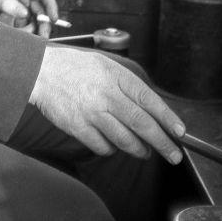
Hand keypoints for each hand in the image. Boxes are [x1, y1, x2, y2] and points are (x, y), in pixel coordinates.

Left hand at [0, 0, 58, 36]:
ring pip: (36, 21)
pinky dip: (26, 34)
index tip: (53, 18)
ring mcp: (23, 8)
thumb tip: (24, 14)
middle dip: (44, 24)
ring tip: (30, 39)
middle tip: (43, 37)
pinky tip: (21, 38)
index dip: (51, 4)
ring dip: (36, 31)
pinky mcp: (19, 19)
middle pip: (42, 10)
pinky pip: (27, 28)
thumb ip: (8, 4)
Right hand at [29, 45, 184, 161]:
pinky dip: (112, 150)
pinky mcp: (78, 128)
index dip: (168, 118)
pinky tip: (113, 145)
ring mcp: (92, 113)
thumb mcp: (104, 65)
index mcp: (115, 76)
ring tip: (145, 152)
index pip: (149, 100)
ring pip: (125, 140)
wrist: (40, 72)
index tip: (180, 132)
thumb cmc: (74, 68)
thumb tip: (151, 111)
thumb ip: (126, 85)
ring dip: (139, 150)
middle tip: (174, 155)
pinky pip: (103, 147)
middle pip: (142, 125)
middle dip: (163, 143)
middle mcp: (106, 95)